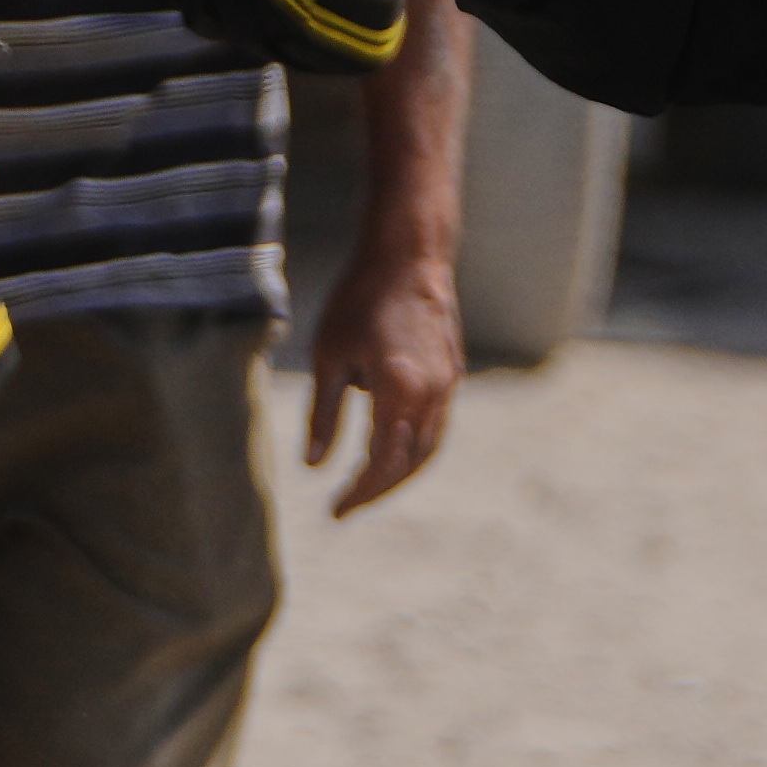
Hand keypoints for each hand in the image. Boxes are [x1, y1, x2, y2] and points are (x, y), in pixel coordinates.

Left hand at [297, 221, 460, 515]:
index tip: (334, 511)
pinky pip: (437, 427)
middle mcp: (431, 395)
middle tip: (346, 506)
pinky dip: (415, 449)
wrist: (408, 255)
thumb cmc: (360, 299)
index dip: (358, 493)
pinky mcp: (452, 374)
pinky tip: (393, 449)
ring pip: (428, 449)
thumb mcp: (329, 356)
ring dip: (400, 475)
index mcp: (398, 393)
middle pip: (408, 465)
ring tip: (369, 485)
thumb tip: (313, 466)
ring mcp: (448, 385)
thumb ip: (323, 414)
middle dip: (377, 491)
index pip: (381, 464)